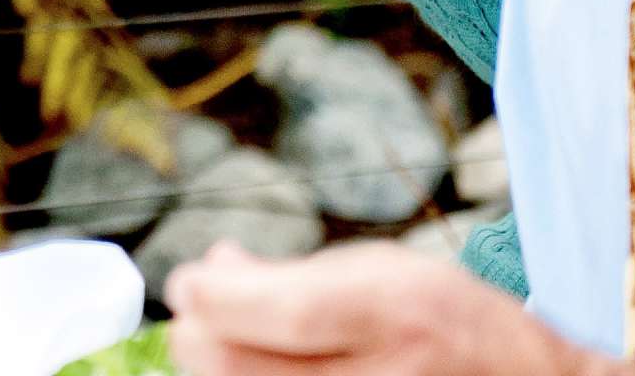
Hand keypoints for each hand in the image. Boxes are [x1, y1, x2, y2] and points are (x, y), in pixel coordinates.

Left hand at [164, 242, 623, 375]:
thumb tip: (210, 268)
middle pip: (239, 366)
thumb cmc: (446, 323)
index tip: (188, 283)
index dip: (211, 295)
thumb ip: (288, 273)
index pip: (279, 313)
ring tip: (228, 338)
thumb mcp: (381, 271)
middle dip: (198, 333)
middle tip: (197, 313)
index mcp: (392, 313)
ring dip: (216, 363)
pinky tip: (255, 364)